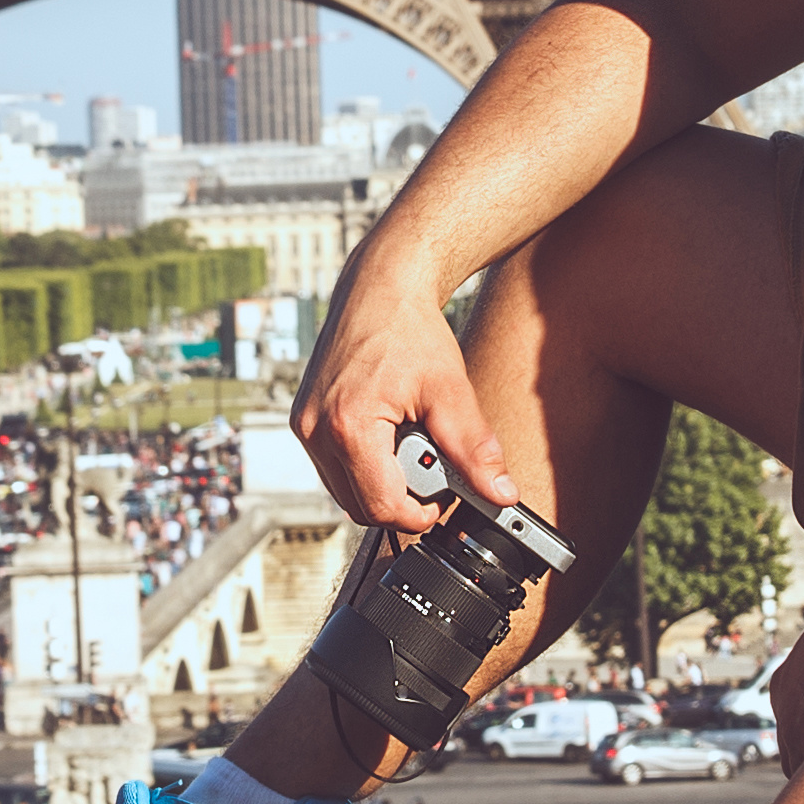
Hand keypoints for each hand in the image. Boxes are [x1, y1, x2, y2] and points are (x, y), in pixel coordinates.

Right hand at [292, 274, 517, 533]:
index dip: (419, 514)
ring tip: (412, 447)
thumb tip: (500, 492)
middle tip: (432, 471)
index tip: (443, 502)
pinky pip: (334, 467)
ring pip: (344, 491)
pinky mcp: (303, 420)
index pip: (382, 506)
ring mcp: (305, 426)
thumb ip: (475, 450)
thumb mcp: (451, 392)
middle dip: (401, 500)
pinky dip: (364, 464)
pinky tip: (390, 437)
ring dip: (381, 483)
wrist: (379, 288)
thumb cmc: (409, 330)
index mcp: (349, 427)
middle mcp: (316, 430)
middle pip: (360, 506)